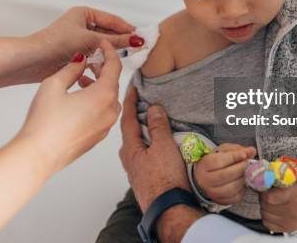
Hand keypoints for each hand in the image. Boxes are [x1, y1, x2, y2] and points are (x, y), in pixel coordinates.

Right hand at [16, 40, 121, 173]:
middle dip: (103, 69)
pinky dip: (96, 101)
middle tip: (90, 60)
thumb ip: (71, 68)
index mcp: (103, 95)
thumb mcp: (54, 85)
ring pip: (109, 99)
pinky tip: (79, 99)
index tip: (102, 45)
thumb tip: (81, 61)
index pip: (114, 66)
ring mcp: (105, 127)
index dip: (109, 51)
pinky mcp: (97, 137)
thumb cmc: (45, 123)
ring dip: (99, 86)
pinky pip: (103, 113)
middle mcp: (110, 112)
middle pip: (113, 83)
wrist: (39, 155)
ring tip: (80, 80)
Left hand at [17, 6, 138, 83]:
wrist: (33, 61)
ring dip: (108, 55)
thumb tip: (137, 39)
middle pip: (108, 34)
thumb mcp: (91, 40)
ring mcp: (78, 40)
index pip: (112, 20)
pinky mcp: (74, 55)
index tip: (142, 38)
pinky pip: (93, 57)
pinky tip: (104, 70)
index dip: (127, 29)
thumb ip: (116, 41)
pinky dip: (98, 63)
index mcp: (84, 13)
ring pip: (101, 48)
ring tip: (119, 62)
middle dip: (119, 43)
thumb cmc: (57, 44)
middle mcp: (81, 25)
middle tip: (136, 51)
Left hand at [118, 87, 189, 212]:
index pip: (127, 118)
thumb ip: (158, 126)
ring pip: (138, 143)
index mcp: (130, 148)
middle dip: (137, 115)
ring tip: (154, 120)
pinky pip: (145, 154)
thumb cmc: (164, 181)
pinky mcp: (145, 177)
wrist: (169, 210)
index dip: (130, 101)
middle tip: (144, 101)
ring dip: (144, 130)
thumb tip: (153, 108)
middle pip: (130, 130)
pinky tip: (159, 144)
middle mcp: (129, 158)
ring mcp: (136, 169)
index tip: (132, 88)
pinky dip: (149, 143)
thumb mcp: (164, 147)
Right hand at [194, 143, 255, 204]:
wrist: (210, 176)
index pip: (218, 162)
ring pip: (231, 188)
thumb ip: (238, 150)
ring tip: (246, 173)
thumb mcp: (225, 151)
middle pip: (224, 175)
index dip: (233, 158)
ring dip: (242, 179)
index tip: (244, 155)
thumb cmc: (218, 161)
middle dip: (240, 168)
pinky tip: (243, 182)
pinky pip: (235, 197)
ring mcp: (212, 192)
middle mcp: (205, 180)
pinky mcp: (221, 201)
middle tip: (247, 163)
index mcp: (204, 165)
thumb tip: (252, 151)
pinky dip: (243, 189)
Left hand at [260, 177, 296, 232]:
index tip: (266, 189)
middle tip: (267, 194)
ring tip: (271, 202)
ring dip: (264, 208)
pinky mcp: (289, 229)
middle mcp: (295, 211)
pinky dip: (267, 217)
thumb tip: (260, 182)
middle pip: (266, 206)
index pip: (269, 198)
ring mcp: (292, 222)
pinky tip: (273, 211)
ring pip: (265, 215)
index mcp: (295, 195)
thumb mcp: (291, 180)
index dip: (264, 192)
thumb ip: (277, 181)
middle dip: (263, 199)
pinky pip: (267, 224)